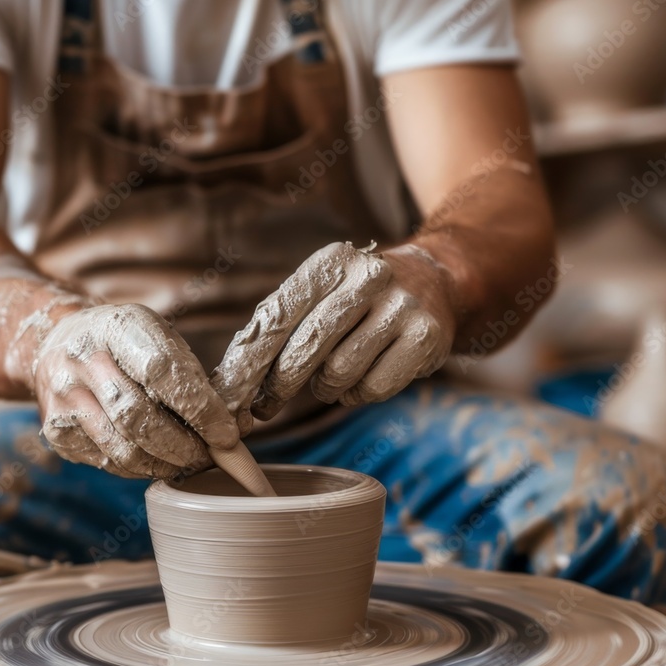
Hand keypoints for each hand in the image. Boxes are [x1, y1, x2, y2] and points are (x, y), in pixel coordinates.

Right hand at [13, 304, 239, 478]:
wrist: (57, 343)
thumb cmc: (126, 342)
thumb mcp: (159, 336)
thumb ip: (193, 377)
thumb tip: (236, 426)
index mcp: (117, 326)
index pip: (162, 373)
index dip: (200, 409)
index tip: (227, 434)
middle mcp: (83, 360)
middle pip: (139, 418)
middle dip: (185, 446)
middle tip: (210, 455)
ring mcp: (64, 399)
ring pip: (124, 449)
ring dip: (166, 464)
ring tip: (190, 461)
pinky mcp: (56, 432)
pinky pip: (109, 463)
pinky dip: (142, 468)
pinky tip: (159, 460)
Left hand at [211, 242, 456, 429]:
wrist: (434, 282)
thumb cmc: (356, 300)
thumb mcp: (319, 294)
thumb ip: (280, 328)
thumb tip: (234, 384)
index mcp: (330, 262)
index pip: (279, 316)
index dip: (251, 361)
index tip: (232, 395)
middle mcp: (367, 277)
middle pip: (306, 347)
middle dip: (280, 383)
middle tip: (267, 404)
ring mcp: (401, 305)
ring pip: (338, 373)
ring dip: (324, 387)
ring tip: (327, 379)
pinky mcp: (425, 336)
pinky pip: (372, 388)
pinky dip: (356, 395)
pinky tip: (358, 381)